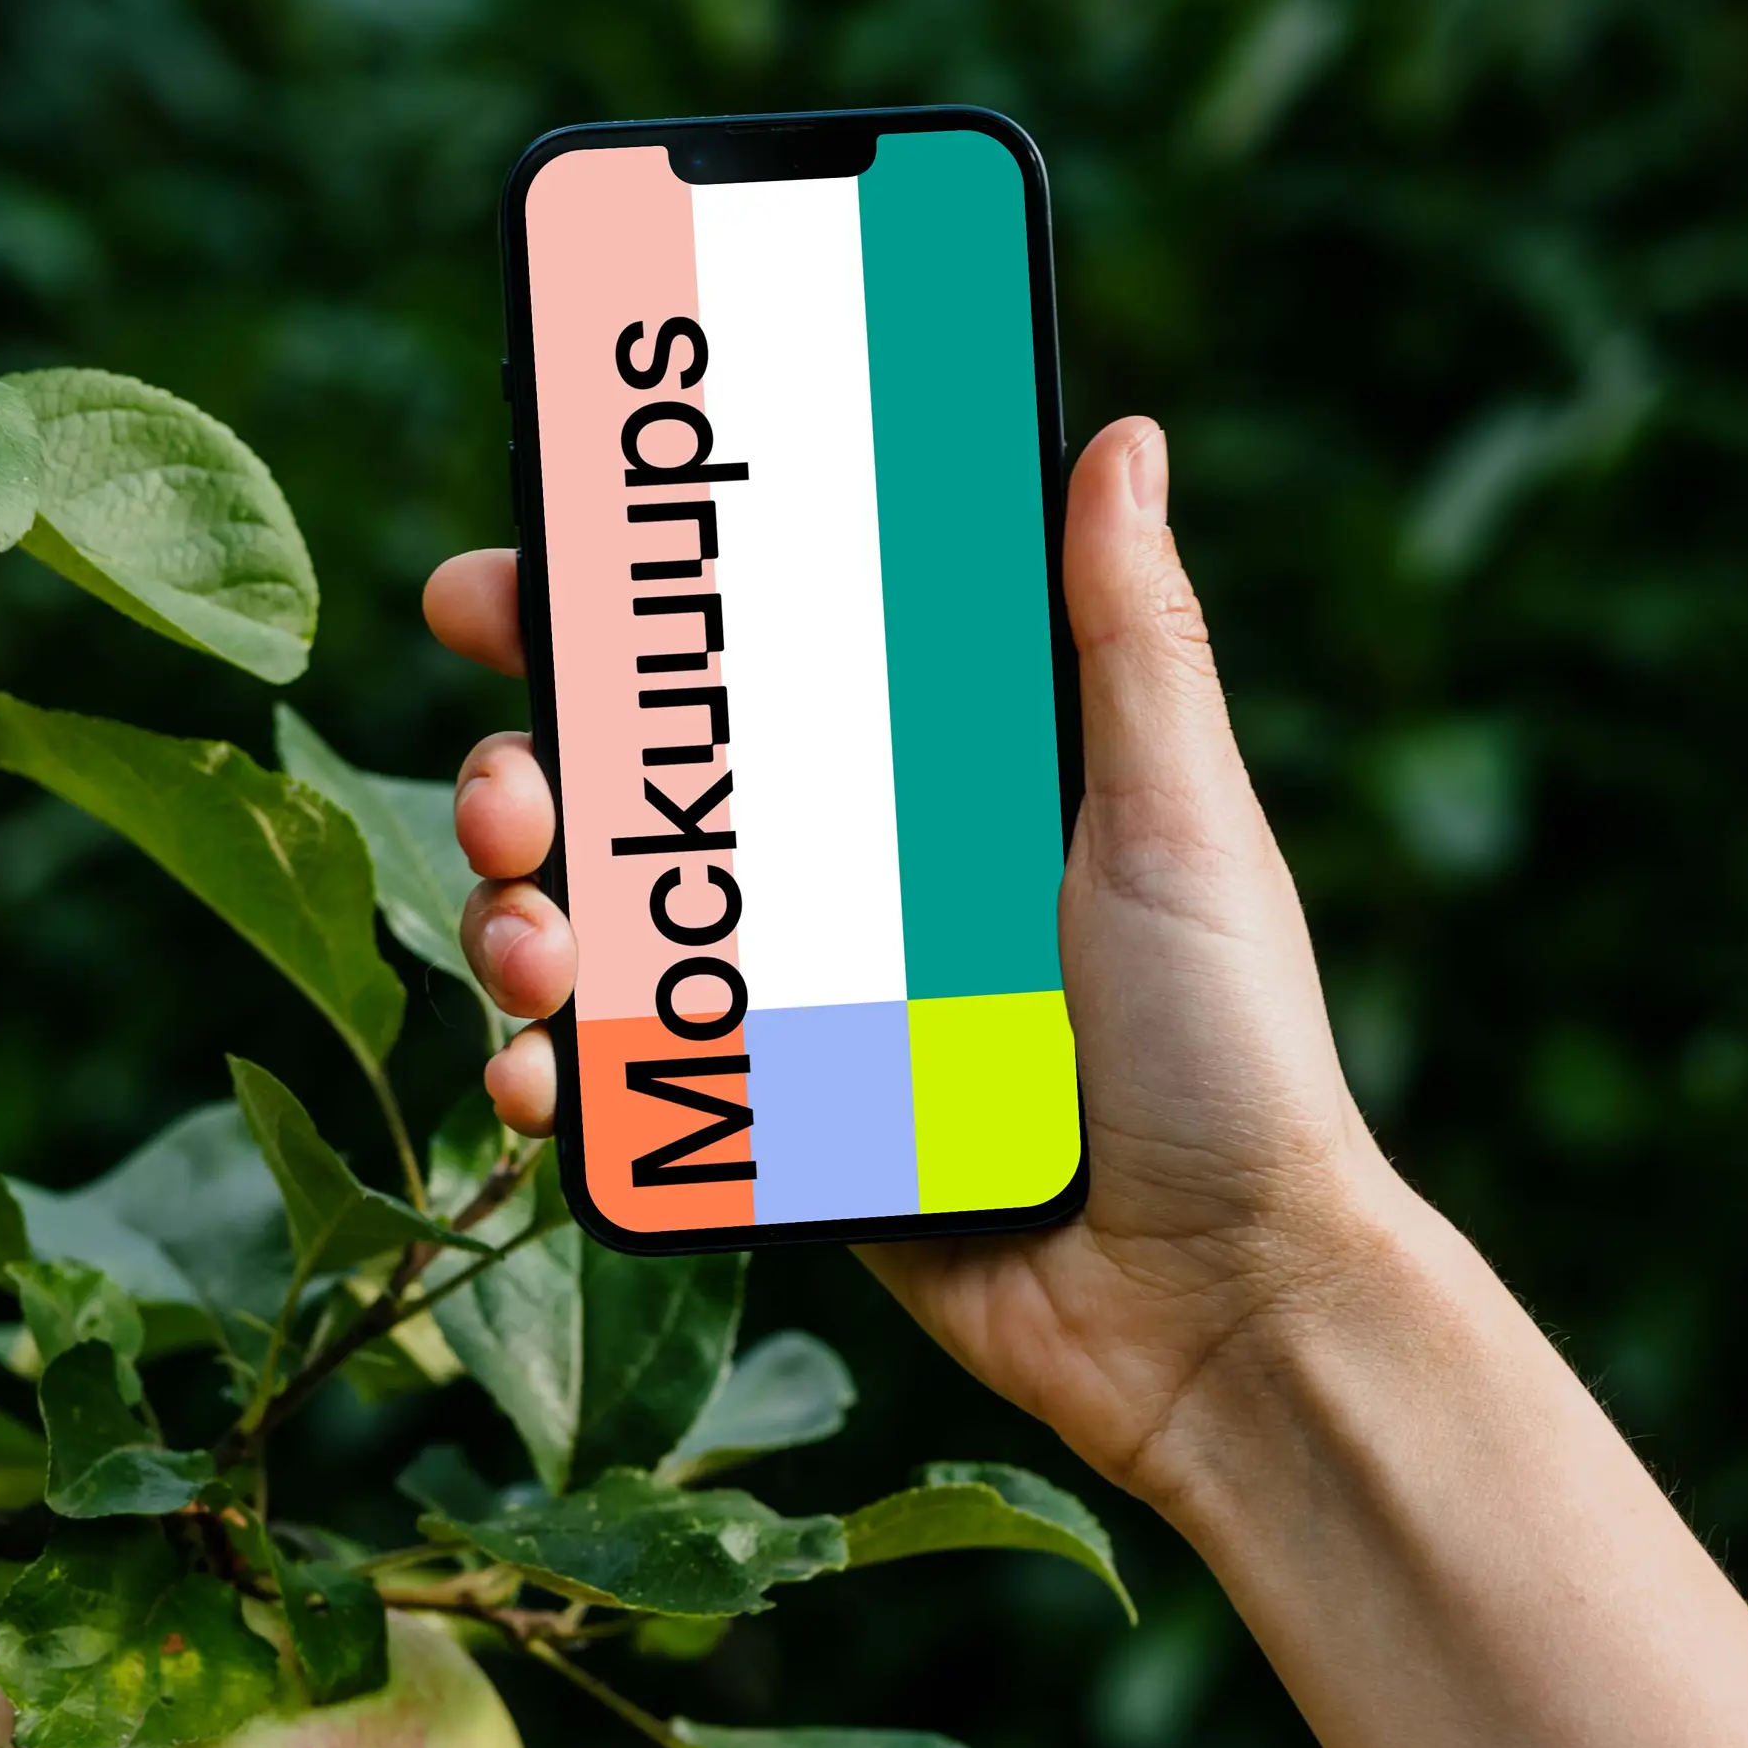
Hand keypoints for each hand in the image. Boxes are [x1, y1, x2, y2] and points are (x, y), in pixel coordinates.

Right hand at [426, 412, 1405, 1501]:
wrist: (1224, 1305)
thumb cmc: (1235, 1059)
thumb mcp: (1182, 823)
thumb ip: (1133, 641)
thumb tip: (1125, 441)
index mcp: (938, 791)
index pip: (751, 672)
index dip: (616, 619)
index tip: (512, 582)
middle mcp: (855, 893)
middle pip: (634, 801)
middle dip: (527, 774)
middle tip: (512, 786)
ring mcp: (804, 1022)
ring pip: (601, 942)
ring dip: (518, 918)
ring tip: (528, 939)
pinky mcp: (779, 1148)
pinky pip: (628, 1096)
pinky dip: (550, 1077)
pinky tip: (532, 1071)